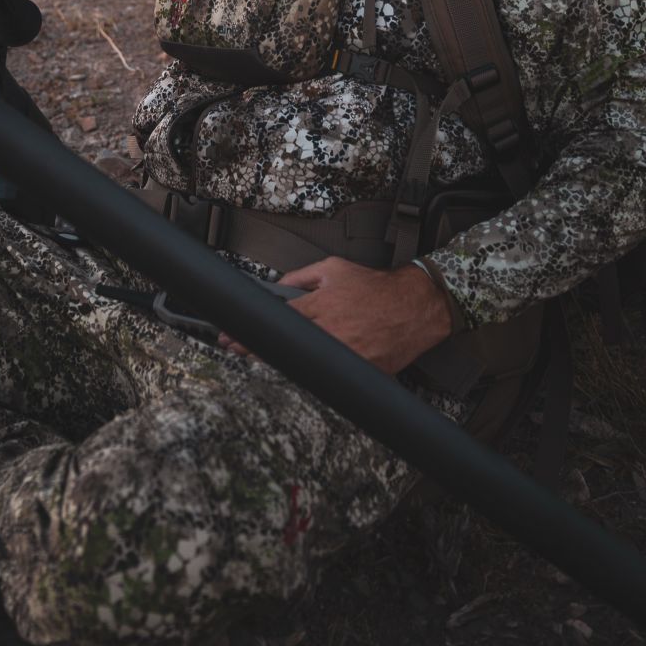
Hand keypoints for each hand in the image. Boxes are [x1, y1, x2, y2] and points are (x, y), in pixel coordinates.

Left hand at [217, 257, 453, 374]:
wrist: (414, 306)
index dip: (250, 332)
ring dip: (285, 364)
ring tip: (269, 358)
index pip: (276, 322)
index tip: (231, 337)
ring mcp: (347, 354)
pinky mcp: (362, 370)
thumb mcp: (333, 269)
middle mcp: (331, 331)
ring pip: (306, 366)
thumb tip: (277, 286)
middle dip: (257, 350)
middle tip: (238, 349)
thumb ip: (300, 277)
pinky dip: (318, 374)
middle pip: (286, 348)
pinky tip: (305, 370)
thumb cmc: (376, 287)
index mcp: (321, 306)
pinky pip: (333, 376)